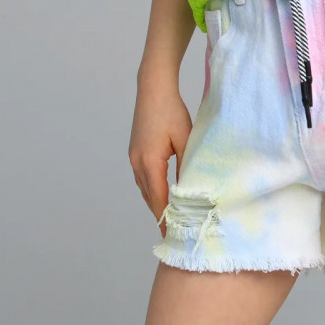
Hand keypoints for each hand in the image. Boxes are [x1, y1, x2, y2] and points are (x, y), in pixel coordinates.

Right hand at [128, 81, 192, 237]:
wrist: (153, 88)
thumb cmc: (171, 111)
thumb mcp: (185, 138)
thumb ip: (187, 165)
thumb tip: (191, 189)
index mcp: (150, 163)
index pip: (159, 200)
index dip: (166, 219)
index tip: (173, 236)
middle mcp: (137, 163)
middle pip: (149, 198)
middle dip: (161, 215)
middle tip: (174, 233)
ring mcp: (133, 158)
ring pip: (145, 189)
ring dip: (156, 203)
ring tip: (170, 217)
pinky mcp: (134, 152)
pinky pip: (143, 178)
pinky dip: (152, 190)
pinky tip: (162, 193)